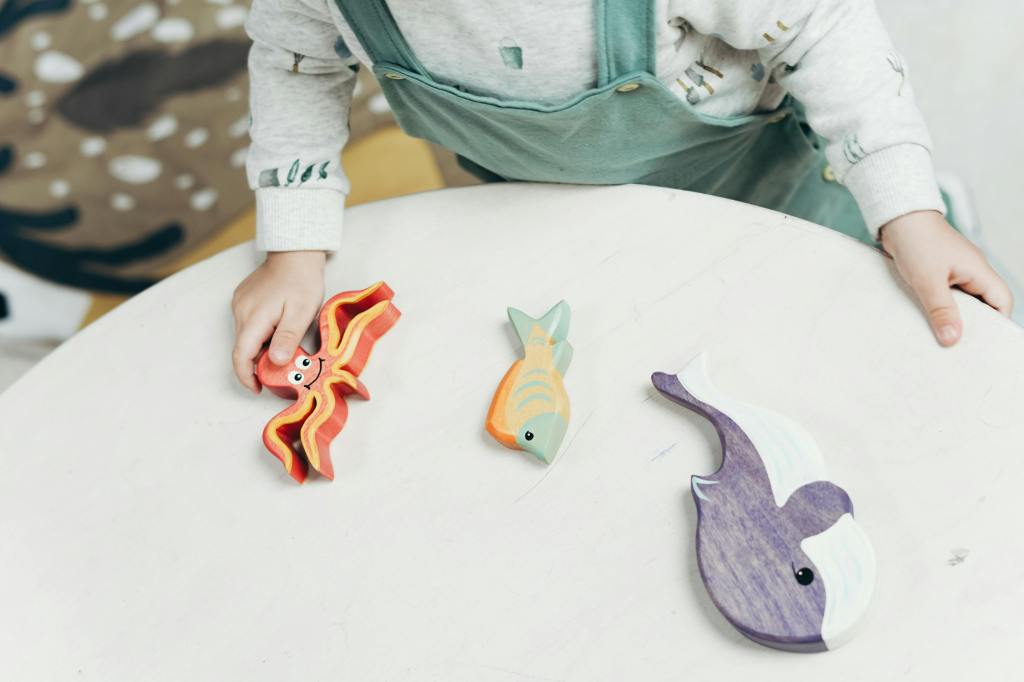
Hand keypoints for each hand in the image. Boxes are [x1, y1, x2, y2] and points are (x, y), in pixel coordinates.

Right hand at [231, 251, 325, 392]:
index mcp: (253, 317)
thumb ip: (287, 337)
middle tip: (278, 374)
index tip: (258, 389)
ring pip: (245, 338)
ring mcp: (240, 304)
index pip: (241, 355)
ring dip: (259, 350)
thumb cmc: (302, 281)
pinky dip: (259, 336)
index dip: (246, 377)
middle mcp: (240, 311)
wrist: (296, 253)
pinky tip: (276, 333)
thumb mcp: (302, 312)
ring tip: (281, 352)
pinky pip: (247, 326)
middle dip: (256, 366)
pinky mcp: (243, 299)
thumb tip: (275, 362)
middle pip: (242, 348)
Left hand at [880, 211, 1012, 346]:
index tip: (983, 342)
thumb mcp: (928, 281)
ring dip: (953, 315)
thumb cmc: (917, 242)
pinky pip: (946, 294)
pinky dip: (940, 306)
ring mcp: (955, 271)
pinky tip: (927, 318)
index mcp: (979, 271)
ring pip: (963, 300)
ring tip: (941, 336)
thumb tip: (952, 338)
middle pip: (984, 303)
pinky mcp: (939, 271)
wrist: (898, 218)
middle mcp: (972, 271)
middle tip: (958, 345)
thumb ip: (941, 310)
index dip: (997, 322)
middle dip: (973, 323)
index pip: (1002, 301)